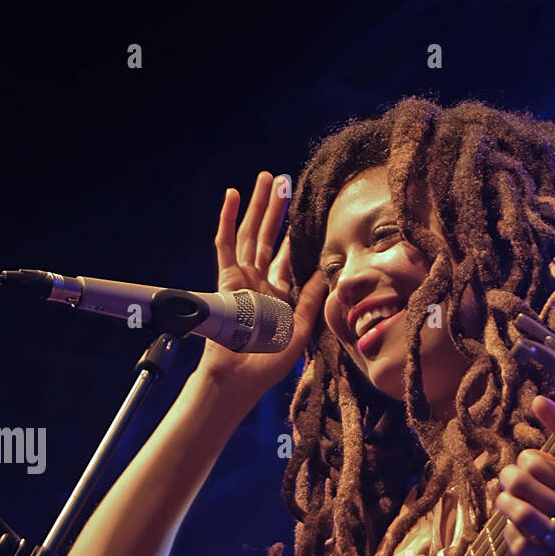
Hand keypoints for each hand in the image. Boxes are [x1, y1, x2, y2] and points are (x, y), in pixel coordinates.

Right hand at [195, 170, 326, 406]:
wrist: (239, 376)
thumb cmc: (267, 363)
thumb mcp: (300, 330)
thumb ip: (311, 301)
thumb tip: (328, 275)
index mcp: (277, 295)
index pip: (286, 258)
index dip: (294, 236)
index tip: (304, 212)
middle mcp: (258, 283)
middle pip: (268, 238)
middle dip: (275, 210)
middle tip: (283, 183)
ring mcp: (241, 278)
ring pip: (251, 233)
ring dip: (257, 205)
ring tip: (265, 179)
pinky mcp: (226, 278)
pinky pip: (226, 243)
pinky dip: (228, 218)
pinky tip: (233, 194)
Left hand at [495, 395, 554, 555]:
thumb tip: (538, 399)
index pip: (541, 465)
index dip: (526, 460)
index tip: (528, 463)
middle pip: (526, 487)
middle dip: (508, 478)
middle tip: (508, 478)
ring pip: (522, 516)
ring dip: (503, 503)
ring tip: (503, 497)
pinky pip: (521, 546)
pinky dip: (510, 532)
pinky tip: (512, 525)